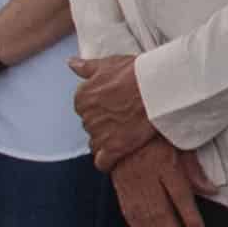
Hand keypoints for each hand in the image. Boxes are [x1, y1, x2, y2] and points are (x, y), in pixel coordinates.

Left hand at [72, 53, 159, 168]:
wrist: (157, 87)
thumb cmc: (134, 73)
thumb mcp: (107, 64)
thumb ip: (86, 68)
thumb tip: (70, 63)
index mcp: (82, 98)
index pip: (83, 108)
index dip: (99, 107)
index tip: (113, 104)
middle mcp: (86, 117)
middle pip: (91, 125)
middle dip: (103, 123)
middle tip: (123, 117)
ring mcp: (100, 134)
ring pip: (96, 143)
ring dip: (107, 141)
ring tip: (125, 132)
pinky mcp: (114, 148)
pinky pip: (102, 162)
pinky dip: (107, 162)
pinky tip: (116, 157)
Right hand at [108, 132, 211, 226]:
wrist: (120, 127)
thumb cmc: (153, 135)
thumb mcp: (179, 144)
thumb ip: (194, 169)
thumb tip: (211, 189)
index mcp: (163, 162)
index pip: (179, 196)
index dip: (190, 218)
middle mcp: (145, 176)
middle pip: (161, 213)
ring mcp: (131, 185)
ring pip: (145, 218)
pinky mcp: (121, 190)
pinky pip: (130, 216)